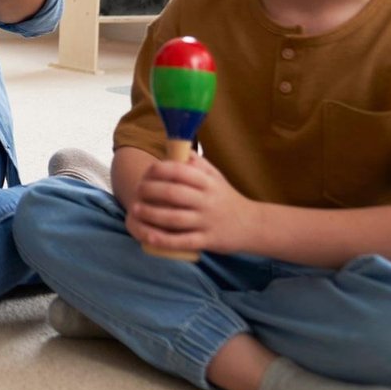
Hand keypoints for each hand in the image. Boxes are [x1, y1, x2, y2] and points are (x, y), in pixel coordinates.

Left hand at [124, 154, 258, 254]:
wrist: (254, 225)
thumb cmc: (227, 198)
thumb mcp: (216, 177)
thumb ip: (197, 163)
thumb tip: (177, 148)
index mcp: (208, 183)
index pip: (179, 171)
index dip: (159, 170)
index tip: (147, 172)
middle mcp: (207, 201)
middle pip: (173, 193)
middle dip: (150, 190)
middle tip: (137, 190)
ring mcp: (207, 222)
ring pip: (175, 217)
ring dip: (152, 213)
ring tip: (136, 209)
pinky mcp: (208, 241)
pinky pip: (183, 240)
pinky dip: (164, 239)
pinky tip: (149, 236)